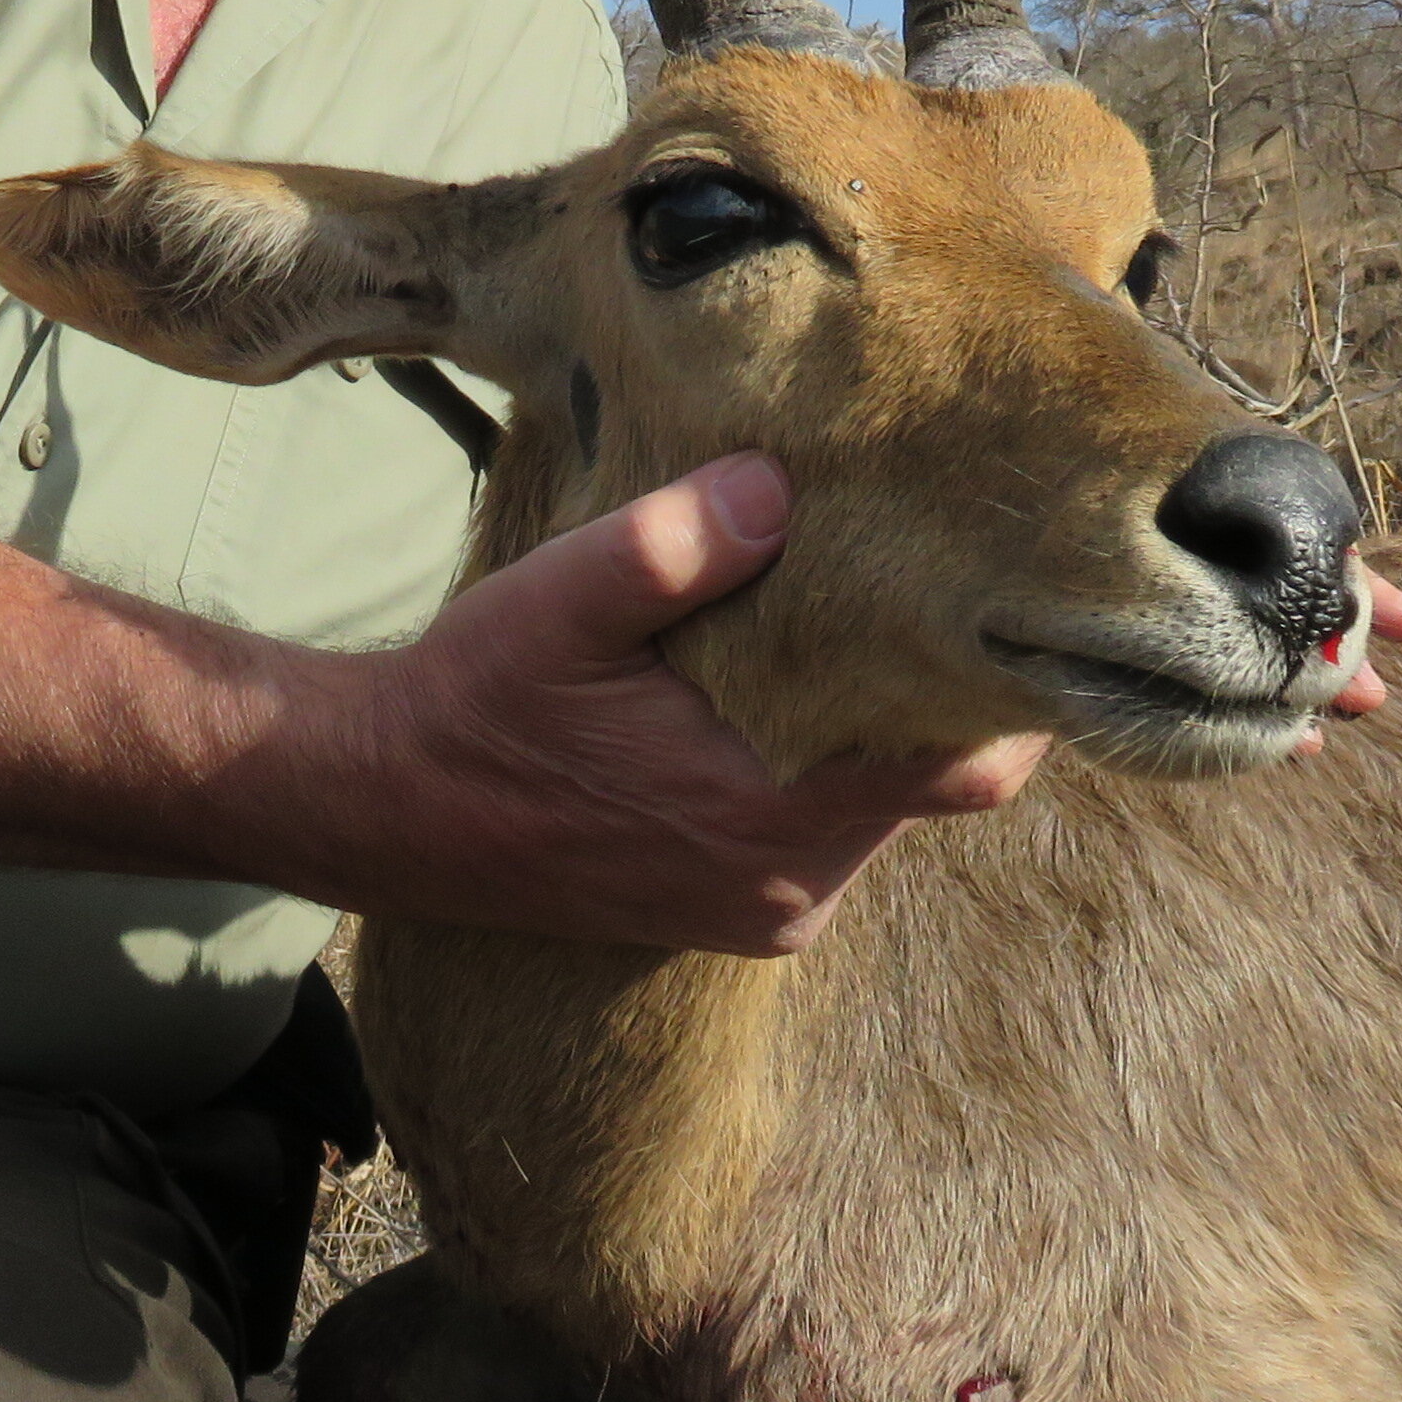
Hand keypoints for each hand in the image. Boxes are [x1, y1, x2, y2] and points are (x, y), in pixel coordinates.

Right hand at [267, 454, 1046, 957]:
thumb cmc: (476, 700)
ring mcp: (767, 910)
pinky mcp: (737, 915)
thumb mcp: (561, 601)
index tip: (1017, 597)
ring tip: (862, 631)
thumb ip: (672, 548)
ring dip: (879, 732)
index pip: (966, 762)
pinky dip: (828, 771)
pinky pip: (831, 837)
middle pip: (942, 783)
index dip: (1002, 681)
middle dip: (941, 694)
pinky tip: (789, 697)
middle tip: (942, 587)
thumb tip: (777, 487)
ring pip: (887, 809)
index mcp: (771, 812)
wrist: (385, 808)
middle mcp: (789, 882)